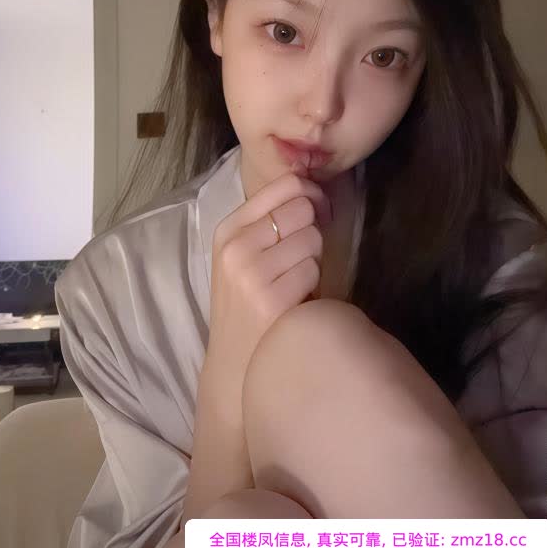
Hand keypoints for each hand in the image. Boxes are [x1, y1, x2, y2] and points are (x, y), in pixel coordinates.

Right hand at [203, 159, 332, 420]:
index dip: (312, 194)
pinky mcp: (270, 300)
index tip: (318, 213)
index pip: (285, 185)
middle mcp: (235, 246)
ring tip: (294, 281)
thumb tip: (316, 190)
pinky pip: (313, 271)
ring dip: (313, 261)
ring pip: (312, 239)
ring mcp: (250, 273)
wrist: (235, 362)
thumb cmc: (247, 303)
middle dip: (313, 229)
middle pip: (303, 209)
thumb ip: (270, 221)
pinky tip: (296, 300)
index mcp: (228, 229)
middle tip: (304, 255)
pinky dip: (313, 286)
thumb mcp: (243, 255)